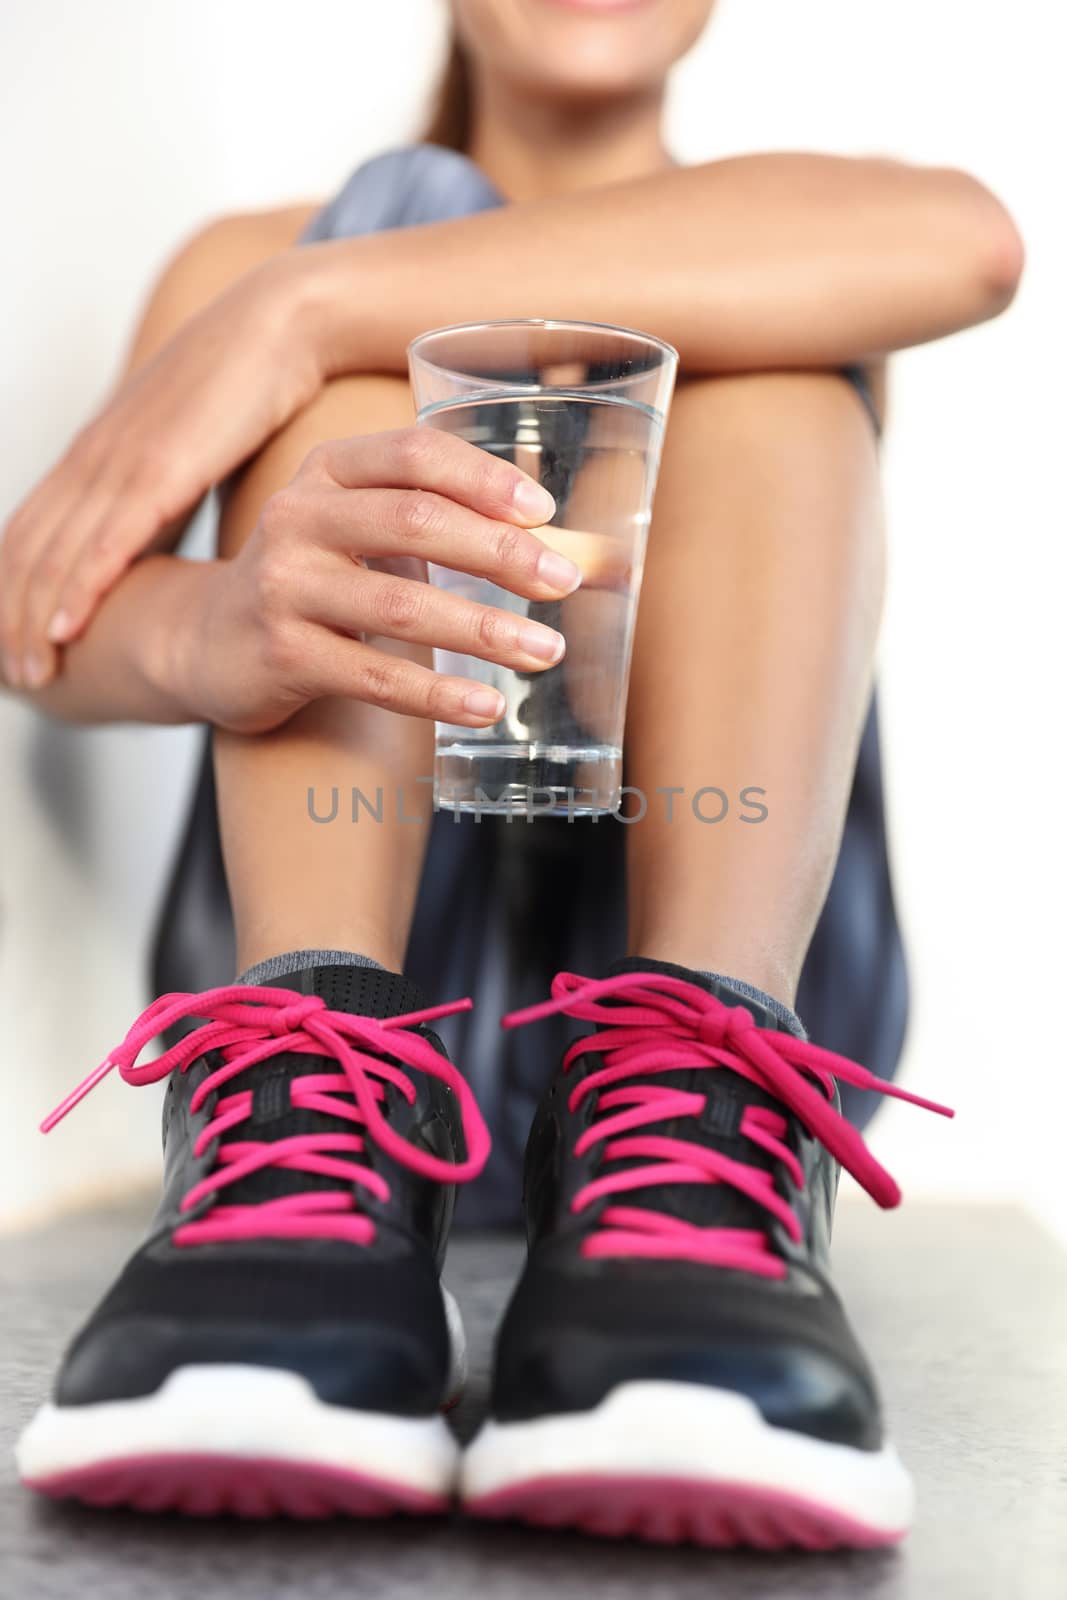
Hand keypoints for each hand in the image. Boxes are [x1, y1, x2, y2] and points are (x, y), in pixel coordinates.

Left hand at [0, 251, 324, 689]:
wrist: (277, 325)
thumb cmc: (242, 386)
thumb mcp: (185, 451)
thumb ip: (160, 494)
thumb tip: (160, 539)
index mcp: (98, 456)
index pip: (31, 534)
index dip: (12, 592)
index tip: (11, 642)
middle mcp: (94, 459)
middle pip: (28, 552)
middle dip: (10, 619)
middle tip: (12, 678)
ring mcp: (122, 462)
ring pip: (56, 554)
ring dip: (33, 619)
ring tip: (28, 674)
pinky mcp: (161, 465)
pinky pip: (107, 539)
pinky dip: (79, 585)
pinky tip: (65, 627)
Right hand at [173, 427, 579, 734]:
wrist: (207, 639)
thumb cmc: (314, 578)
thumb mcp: (360, 528)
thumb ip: (440, 520)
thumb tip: (567, 546)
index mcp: (329, 470)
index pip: (414, 453)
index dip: (484, 478)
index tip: (545, 515)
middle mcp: (298, 516)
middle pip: (414, 521)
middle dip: (501, 552)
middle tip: (564, 582)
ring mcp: (285, 586)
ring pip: (401, 605)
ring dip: (485, 631)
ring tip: (546, 652)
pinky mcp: (282, 654)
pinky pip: (375, 676)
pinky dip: (438, 695)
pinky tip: (487, 707)